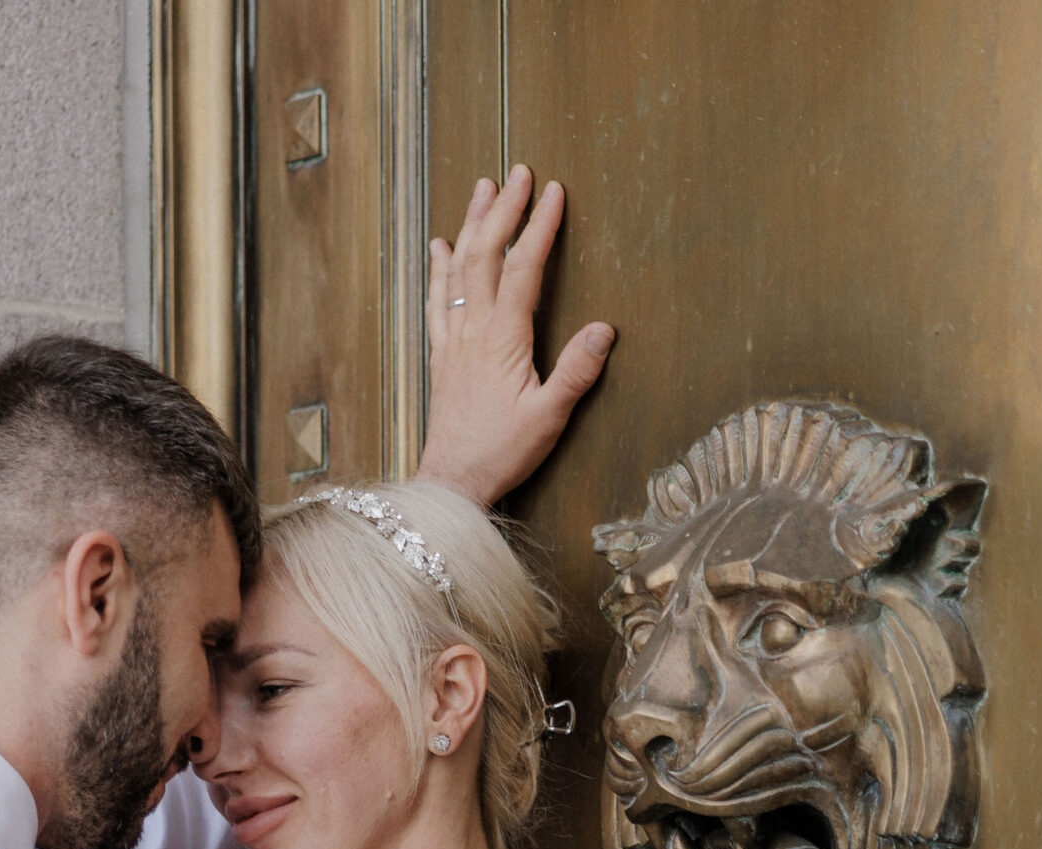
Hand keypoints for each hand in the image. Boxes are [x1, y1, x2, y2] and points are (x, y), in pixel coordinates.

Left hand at [416, 167, 614, 508]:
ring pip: (459, 270)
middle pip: (486, 256)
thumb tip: (604, 329)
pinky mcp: (441, 357)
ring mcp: (453, 342)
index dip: (538, 227)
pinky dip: (439, 269)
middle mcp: (473, 332)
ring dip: (471, 225)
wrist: (452, 482)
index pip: (523, 269)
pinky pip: (437, 301)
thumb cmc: (502, 454)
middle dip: (503, 210)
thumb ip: (576, 372)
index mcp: (504, 340)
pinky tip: (440, 246)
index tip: (553, 191)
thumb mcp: (549, 418)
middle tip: (517, 172)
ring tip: (482, 188)